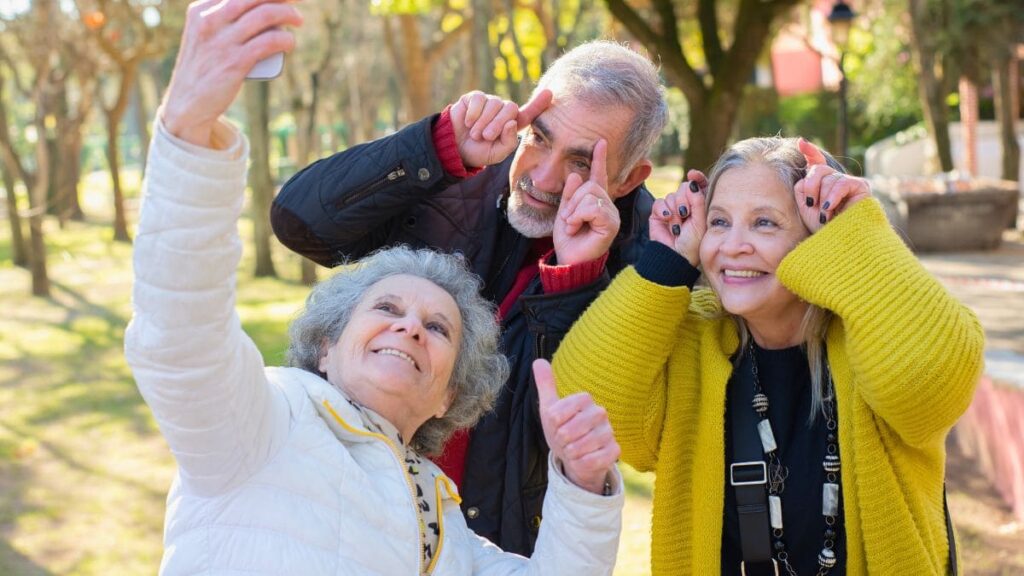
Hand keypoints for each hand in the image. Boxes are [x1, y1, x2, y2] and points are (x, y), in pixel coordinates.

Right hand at [161, 0, 302, 147]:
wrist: (188, 103)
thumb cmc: (202, 68)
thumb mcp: (202, 36)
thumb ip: (219, 20)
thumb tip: (254, 10)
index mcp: (200, 10)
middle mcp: (210, 20)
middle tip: (296, 2)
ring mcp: (222, 41)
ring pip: (265, 15)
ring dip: (289, 14)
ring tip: (298, 21)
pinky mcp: (235, 62)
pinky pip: (269, 42)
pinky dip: (286, 39)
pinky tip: (290, 42)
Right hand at [450, 89, 551, 167]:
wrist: (455, 148)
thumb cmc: (478, 152)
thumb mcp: (496, 153)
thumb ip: (509, 142)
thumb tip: (512, 122)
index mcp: (512, 125)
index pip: (528, 113)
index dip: (538, 104)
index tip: (549, 93)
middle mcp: (503, 111)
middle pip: (510, 108)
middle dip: (498, 124)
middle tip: (486, 137)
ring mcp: (490, 103)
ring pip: (494, 104)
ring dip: (483, 122)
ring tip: (475, 134)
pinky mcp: (475, 98)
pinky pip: (480, 99)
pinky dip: (474, 113)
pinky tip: (468, 122)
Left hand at [534, 359, 619, 494]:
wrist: (575, 456)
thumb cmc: (563, 429)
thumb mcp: (550, 408)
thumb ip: (545, 385)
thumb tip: (538, 361)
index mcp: (585, 400)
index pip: (557, 413)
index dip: (552, 424)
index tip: (556, 426)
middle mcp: (600, 413)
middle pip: (567, 431)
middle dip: (560, 441)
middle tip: (564, 440)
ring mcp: (609, 432)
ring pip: (580, 446)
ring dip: (571, 453)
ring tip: (573, 450)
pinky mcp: (614, 451)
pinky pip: (593, 460)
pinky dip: (581, 463)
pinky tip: (582, 460)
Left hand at [551, 139, 620, 265]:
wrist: (569, 260)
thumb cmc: (568, 239)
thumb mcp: (564, 212)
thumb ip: (569, 194)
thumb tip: (575, 174)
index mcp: (595, 201)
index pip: (598, 176)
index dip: (599, 159)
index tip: (600, 142)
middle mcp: (607, 205)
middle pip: (589, 185)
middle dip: (572, 201)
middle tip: (568, 219)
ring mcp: (611, 214)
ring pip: (590, 195)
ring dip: (574, 211)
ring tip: (572, 225)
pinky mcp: (611, 223)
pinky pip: (593, 207)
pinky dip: (578, 216)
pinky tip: (576, 228)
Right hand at [649, 169, 707, 265]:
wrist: (674, 256)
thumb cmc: (692, 243)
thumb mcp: (700, 221)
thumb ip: (698, 201)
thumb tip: (692, 182)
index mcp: (700, 206)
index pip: (699, 186)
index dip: (697, 178)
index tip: (693, 175)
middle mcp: (686, 205)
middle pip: (684, 187)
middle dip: (685, 199)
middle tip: (685, 214)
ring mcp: (672, 209)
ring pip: (672, 195)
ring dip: (675, 210)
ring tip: (677, 225)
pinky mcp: (658, 213)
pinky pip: (659, 202)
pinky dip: (663, 210)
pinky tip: (667, 220)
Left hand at [794, 138, 871, 231]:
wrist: (837, 242)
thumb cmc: (821, 228)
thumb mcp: (805, 205)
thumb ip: (803, 185)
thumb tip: (808, 164)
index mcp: (822, 184)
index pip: (817, 163)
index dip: (810, 152)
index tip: (801, 142)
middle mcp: (836, 181)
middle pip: (818, 169)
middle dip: (811, 187)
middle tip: (812, 205)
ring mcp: (849, 182)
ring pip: (828, 178)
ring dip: (823, 199)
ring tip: (825, 216)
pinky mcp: (861, 186)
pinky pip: (841, 183)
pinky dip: (833, 196)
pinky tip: (830, 209)